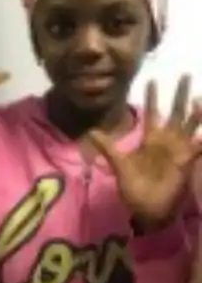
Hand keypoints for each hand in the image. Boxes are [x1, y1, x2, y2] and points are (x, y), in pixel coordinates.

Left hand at [88, 75, 201, 229]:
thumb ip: (108, 147)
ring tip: (197, 97)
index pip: (152, 113)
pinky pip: (198, 146)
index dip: (152, 97)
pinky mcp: (187, 161)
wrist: (146, 209)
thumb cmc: (133, 188)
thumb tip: (91, 132)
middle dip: (178, 94)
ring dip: (195, 111)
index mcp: (150, 139)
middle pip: (174, 112)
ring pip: (190, 124)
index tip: (152, 79)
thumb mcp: (119, 165)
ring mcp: (179, 149)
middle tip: (185, 74)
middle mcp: (167, 140)